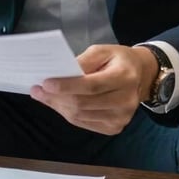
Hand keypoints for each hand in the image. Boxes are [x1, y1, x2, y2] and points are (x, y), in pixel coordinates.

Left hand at [30, 44, 157, 134]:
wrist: (141, 76)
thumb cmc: (118, 60)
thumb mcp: (102, 51)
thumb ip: (83, 62)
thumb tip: (60, 74)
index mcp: (124, 77)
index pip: (91, 86)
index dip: (67, 86)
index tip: (45, 83)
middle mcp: (126, 101)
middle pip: (83, 104)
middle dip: (56, 97)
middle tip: (37, 90)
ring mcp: (122, 118)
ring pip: (80, 116)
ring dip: (58, 106)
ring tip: (43, 96)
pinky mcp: (115, 128)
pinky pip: (84, 123)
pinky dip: (68, 113)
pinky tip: (58, 104)